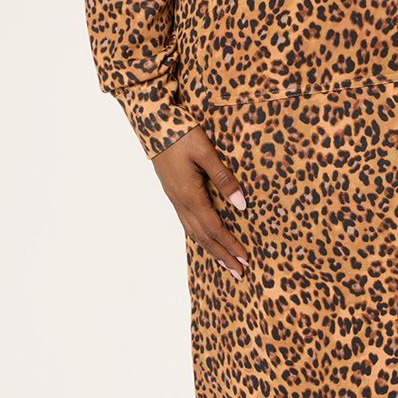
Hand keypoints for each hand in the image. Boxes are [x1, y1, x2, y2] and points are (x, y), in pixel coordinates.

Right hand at [153, 126, 251, 281]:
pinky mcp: (173, 193)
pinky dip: (199, 236)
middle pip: (203, 238)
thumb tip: (241, 204)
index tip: (245, 259)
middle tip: (239, 273)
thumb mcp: (206, 152)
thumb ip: (223, 178)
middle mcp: (181, 202)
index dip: (230, 245)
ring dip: (211, 249)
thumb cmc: (181, 134)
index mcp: (190, 195)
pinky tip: (205, 239)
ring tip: (225, 262)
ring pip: (193, 232)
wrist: (153, 124)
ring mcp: (175, 199)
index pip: (214, 229)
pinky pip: (187, 223)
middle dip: (222, 256)